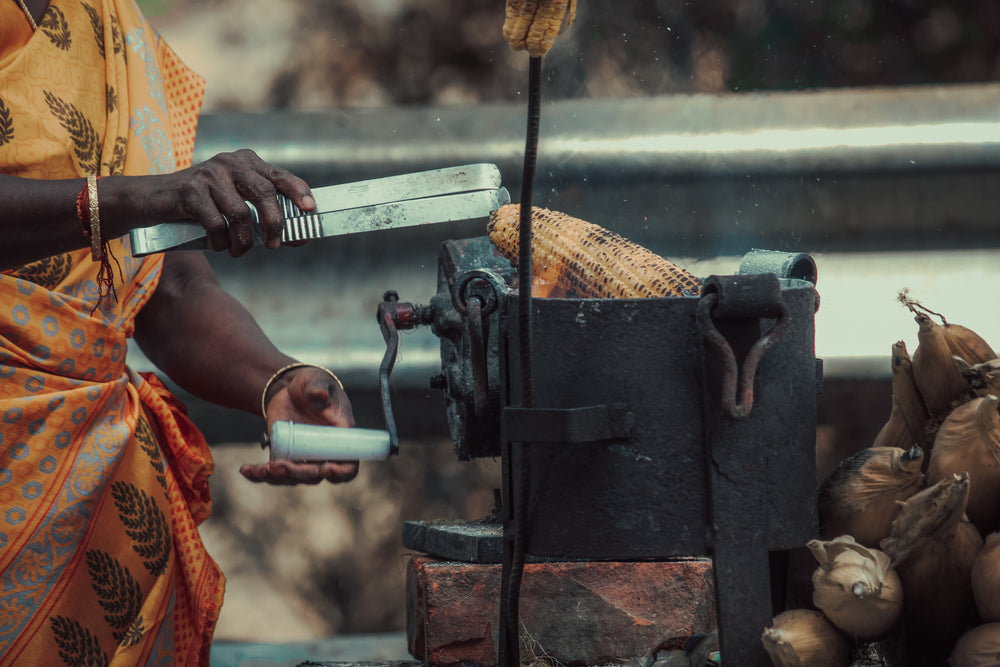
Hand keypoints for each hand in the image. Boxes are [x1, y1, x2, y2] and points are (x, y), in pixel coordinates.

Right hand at [145, 149, 315, 256]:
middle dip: (274, 224)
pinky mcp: (189, 191)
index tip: (310, 209)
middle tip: (274, 245)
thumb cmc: (203, 206)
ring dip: (243, 241)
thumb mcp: (236, 205)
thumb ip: (266, 217)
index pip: (279, 176)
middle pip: (264, 193)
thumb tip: (303, 237)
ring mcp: (209, 174)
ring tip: (238, 251)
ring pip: (241, 213)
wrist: (152, 200)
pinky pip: (216, 223)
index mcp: (246, 162)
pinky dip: (220, 242)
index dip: (298, 191)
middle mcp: (229, 163)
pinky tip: (217, 245)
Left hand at [240, 366, 359, 484]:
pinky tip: (245, 470)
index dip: (340, 473)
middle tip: (281, 466)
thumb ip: (319, 388)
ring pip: (292, 478)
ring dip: (277, 477)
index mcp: (340, 440)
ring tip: (262, 469)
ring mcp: (301, 458)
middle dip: (298, 474)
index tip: (327, 468)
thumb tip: (320, 395)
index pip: (348, 466)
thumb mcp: (317, 381)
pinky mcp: (282, 456)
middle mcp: (323, 455)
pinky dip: (258, 474)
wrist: (290, 388)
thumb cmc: (313, 384)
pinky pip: (271, 472)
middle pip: (315, 476)